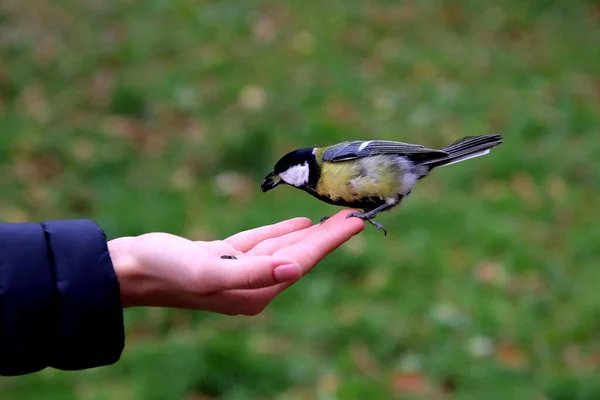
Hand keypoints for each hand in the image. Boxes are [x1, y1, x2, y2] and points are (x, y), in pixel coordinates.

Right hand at [108, 210, 364, 314]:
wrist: (131, 267)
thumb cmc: (167, 271)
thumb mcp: (210, 271)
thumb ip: (253, 272)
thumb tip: (295, 267)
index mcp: (254, 292)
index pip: (302, 262)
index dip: (330, 242)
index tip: (355, 223)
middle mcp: (252, 284)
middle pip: (299, 255)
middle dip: (327, 236)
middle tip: (354, 216)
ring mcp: (240, 270)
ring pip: (284, 247)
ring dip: (309, 232)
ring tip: (334, 219)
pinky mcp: (226, 257)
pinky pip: (263, 242)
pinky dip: (282, 232)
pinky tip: (300, 224)